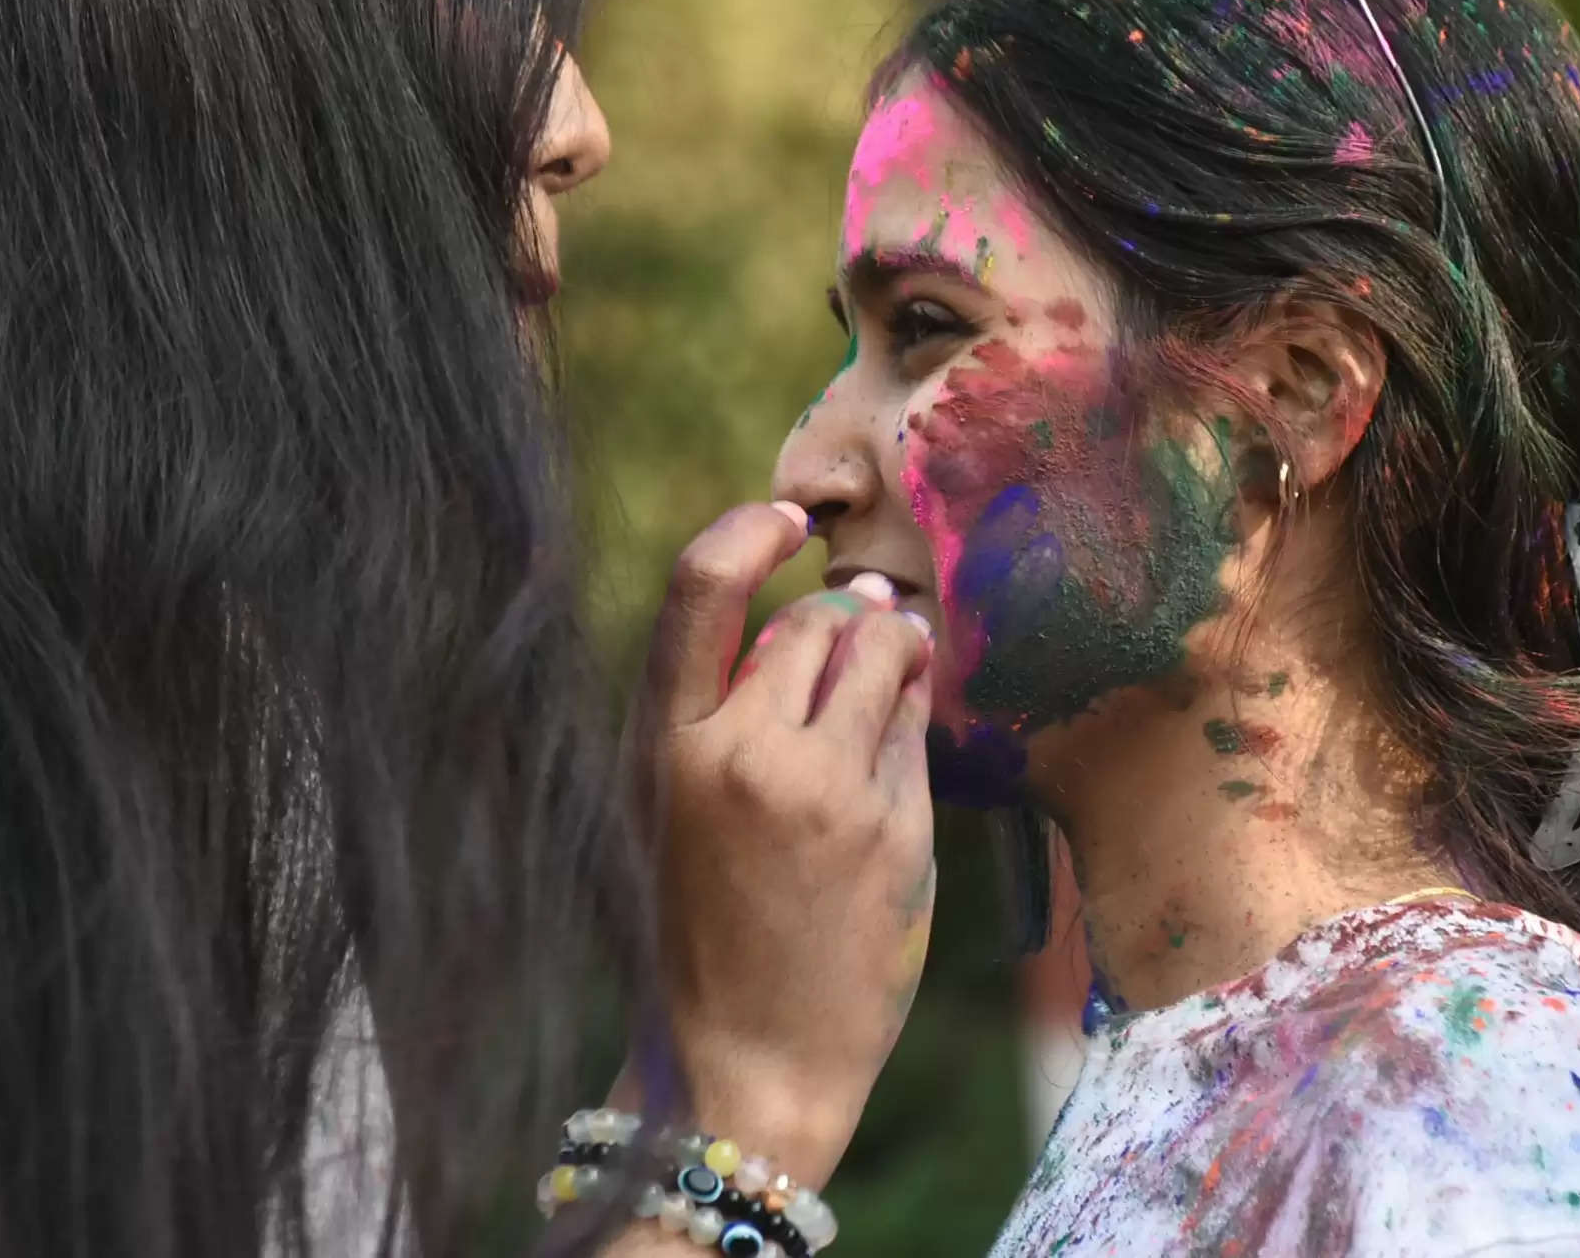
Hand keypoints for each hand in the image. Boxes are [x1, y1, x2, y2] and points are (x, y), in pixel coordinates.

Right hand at [633, 500, 935, 1190]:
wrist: (744, 1062)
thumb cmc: (703, 926)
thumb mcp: (675, 805)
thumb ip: (727, 708)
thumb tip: (829, 604)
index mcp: (661, 744)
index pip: (698, 586)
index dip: (749, 530)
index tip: (788, 517)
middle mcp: (740, 753)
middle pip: (814, 620)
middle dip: (844, 618)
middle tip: (862, 632)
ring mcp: (822, 789)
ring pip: (881, 653)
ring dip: (896, 646)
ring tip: (895, 663)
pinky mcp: (892, 826)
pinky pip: (918, 721)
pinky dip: (917, 709)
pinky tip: (904, 731)